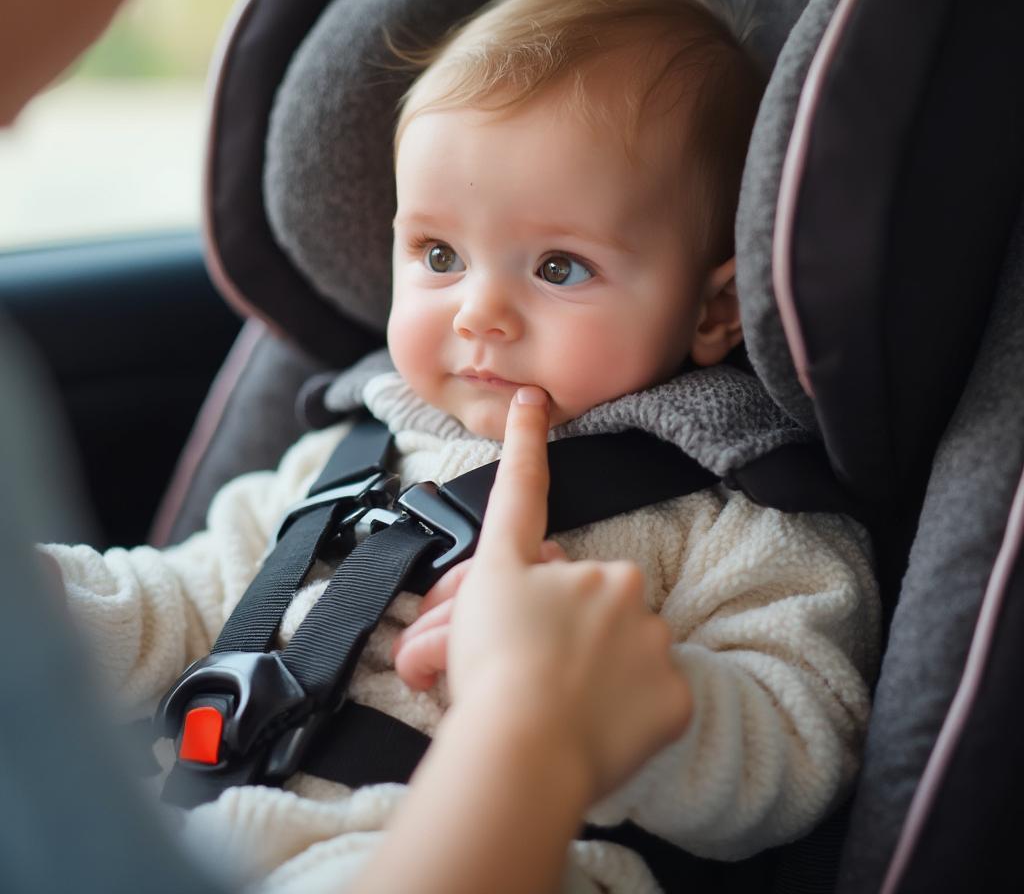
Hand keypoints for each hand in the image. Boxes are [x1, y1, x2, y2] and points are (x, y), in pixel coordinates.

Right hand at [400, 387, 692, 805]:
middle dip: (545, 629)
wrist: (524, 749)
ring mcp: (649, 639)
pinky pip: (648, 697)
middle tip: (510, 671)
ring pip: (615, 647)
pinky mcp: (672, 695)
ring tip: (551, 711)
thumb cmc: (491, 672)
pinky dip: (624, 714)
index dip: (525, 443)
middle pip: (576, 599)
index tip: (533, 401)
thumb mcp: (472, 613)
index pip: (528, 494)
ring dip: (587, 673)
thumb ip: (493, 583)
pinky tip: (593, 732)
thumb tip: (518, 586)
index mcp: (556, 561)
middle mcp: (613, 585)